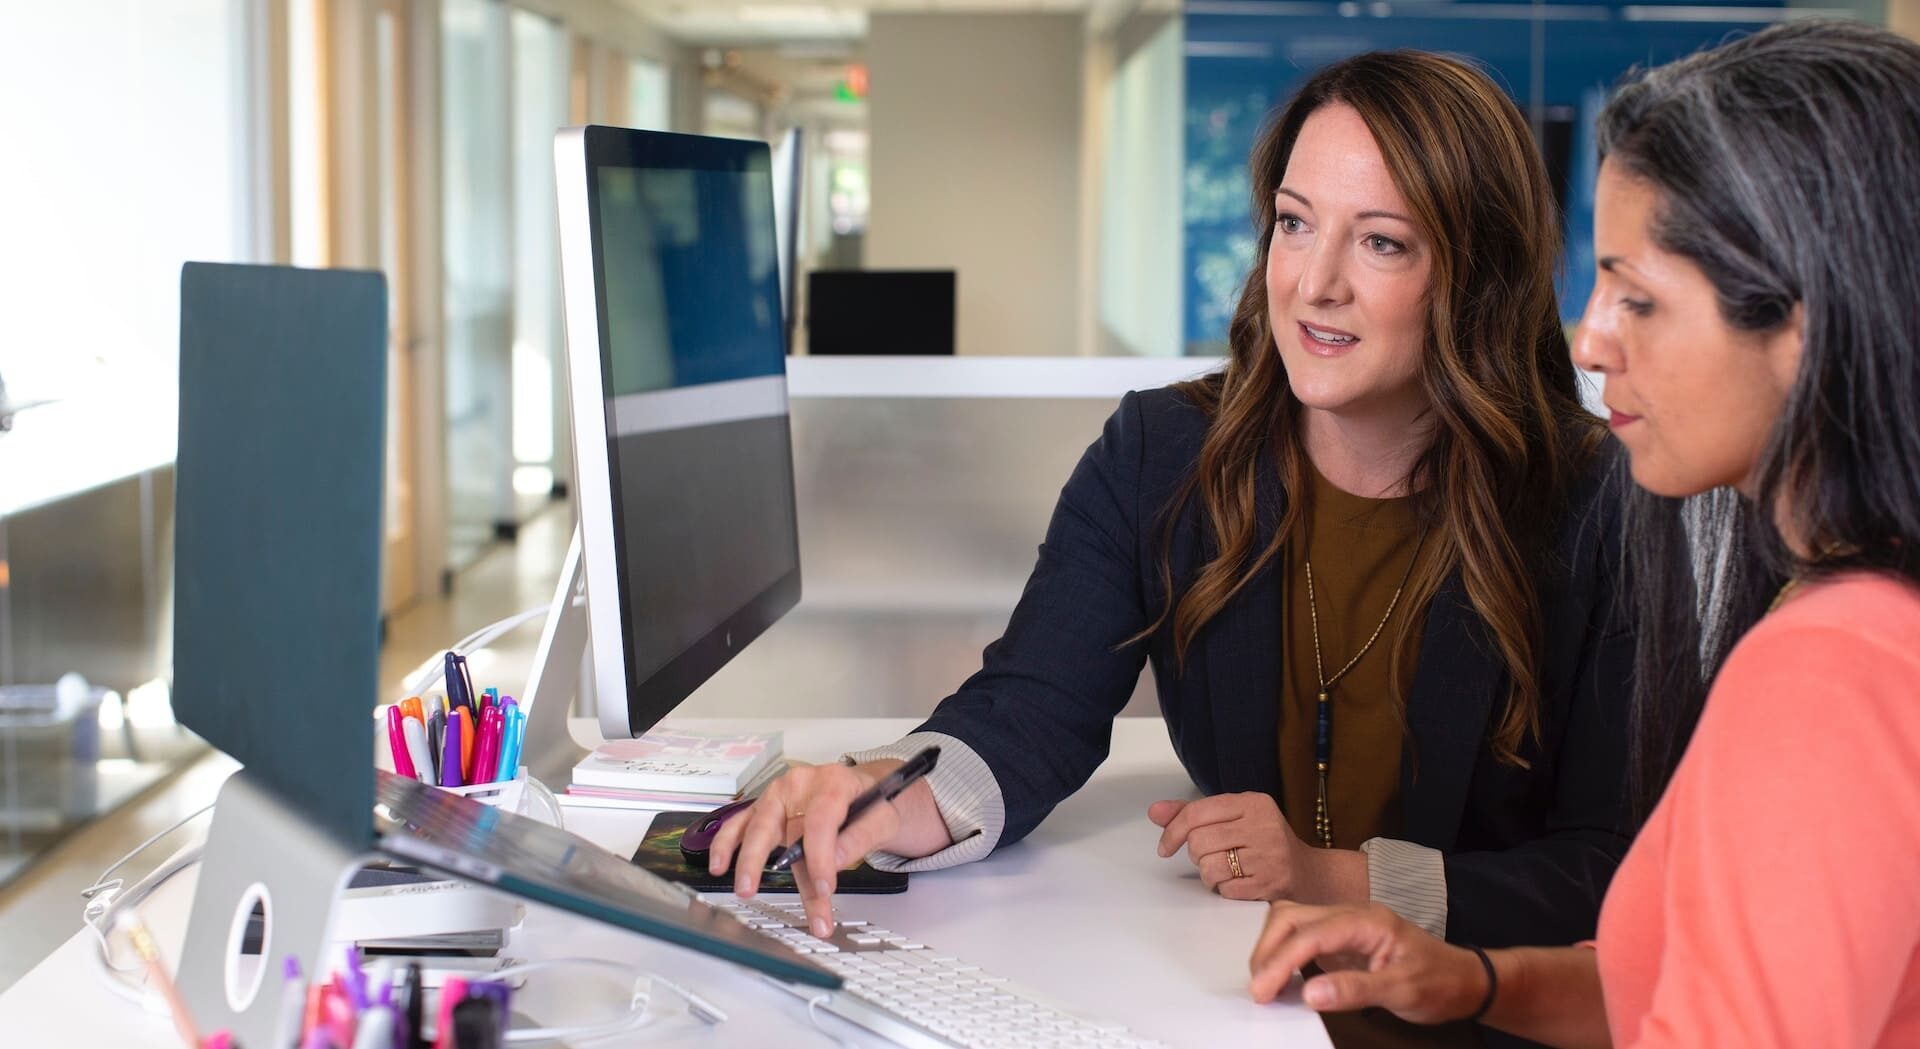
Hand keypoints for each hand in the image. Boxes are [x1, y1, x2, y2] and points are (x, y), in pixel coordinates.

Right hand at [707, 758, 945, 938]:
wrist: (867, 789)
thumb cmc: (874, 803)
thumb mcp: (884, 817)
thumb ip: (861, 837)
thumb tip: (836, 861)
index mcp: (832, 782)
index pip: (820, 821)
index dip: (820, 857)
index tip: (825, 889)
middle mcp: (800, 785)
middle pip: (778, 824)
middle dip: (764, 861)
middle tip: (756, 891)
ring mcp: (780, 796)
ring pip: (756, 827)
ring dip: (746, 859)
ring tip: (743, 887)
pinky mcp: (768, 809)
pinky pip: (743, 825)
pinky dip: (728, 845)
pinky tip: (720, 865)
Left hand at [1149, 793, 1336, 901]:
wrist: (1309, 874)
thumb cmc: (1264, 844)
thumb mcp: (1234, 818)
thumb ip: (1193, 814)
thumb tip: (1155, 812)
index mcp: (1253, 803)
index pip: (1197, 812)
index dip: (1172, 831)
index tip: (1165, 847)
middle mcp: (1264, 825)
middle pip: (1199, 841)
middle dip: (1197, 855)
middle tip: (1210, 858)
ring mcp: (1270, 856)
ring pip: (1209, 867)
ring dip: (1209, 875)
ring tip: (1225, 871)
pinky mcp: (1271, 884)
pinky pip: (1225, 889)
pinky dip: (1224, 890)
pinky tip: (1238, 883)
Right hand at [1248, 901, 1487, 1023]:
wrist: (1464, 979)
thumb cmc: (1439, 982)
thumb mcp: (1403, 992)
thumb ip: (1356, 990)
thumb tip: (1309, 994)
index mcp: (1367, 921)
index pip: (1310, 934)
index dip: (1280, 961)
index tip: (1263, 991)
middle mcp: (1351, 914)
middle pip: (1292, 917)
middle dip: (1267, 950)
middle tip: (1259, 990)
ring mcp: (1345, 923)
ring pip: (1292, 920)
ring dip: (1272, 948)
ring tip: (1265, 983)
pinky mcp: (1342, 938)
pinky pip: (1302, 935)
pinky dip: (1284, 953)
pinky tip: (1282, 977)